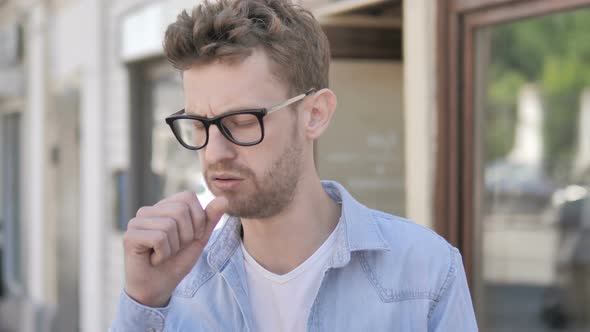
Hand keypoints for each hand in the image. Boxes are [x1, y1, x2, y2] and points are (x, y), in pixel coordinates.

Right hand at [122, 192, 227, 306]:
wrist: (159, 287)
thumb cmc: (176, 261)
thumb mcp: (199, 239)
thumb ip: (209, 219)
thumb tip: (224, 199)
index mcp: (165, 206)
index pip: (188, 196)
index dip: (197, 219)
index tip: (191, 237)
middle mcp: (149, 210)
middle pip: (180, 210)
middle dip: (186, 236)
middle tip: (174, 249)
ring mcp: (137, 221)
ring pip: (169, 225)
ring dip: (173, 248)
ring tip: (163, 254)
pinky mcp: (130, 235)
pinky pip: (158, 238)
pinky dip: (163, 254)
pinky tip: (154, 259)